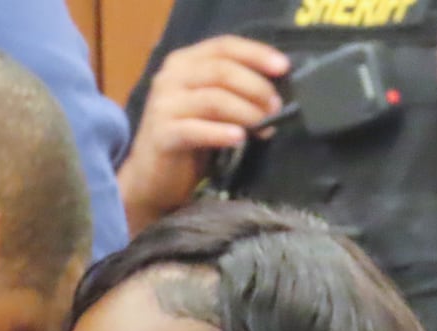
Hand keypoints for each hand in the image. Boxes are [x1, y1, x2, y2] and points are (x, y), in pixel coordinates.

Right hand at [119, 36, 289, 229]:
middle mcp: (170, 77)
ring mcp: (163, 106)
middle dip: (256, 88)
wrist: (152, 178)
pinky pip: (196, 130)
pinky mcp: (161, 134)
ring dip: (245, 111)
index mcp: (184, 62)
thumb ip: (234, 92)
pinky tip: (239, 139)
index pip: (224, 46)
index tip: (283, 68)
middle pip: (221, 70)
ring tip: (264, 126)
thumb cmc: (189, 140)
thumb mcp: (213, 108)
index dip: (256, 54)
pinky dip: (221, 133)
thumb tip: (274, 94)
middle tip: (275, 107)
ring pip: (213, 99)